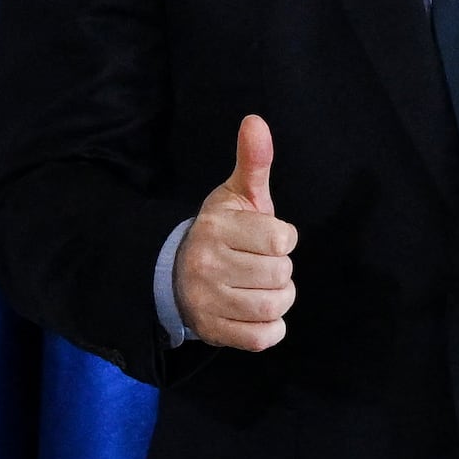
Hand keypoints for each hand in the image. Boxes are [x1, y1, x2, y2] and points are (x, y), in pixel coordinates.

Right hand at [175, 114, 297, 350]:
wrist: (175, 274)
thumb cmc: (222, 232)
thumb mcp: (235, 195)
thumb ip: (253, 161)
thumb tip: (256, 121)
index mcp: (216, 228)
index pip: (282, 239)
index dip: (282, 239)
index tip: (263, 238)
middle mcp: (206, 264)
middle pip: (281, 274)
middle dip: (279, 269)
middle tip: (258, 264)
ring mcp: (207, 301)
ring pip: (275, 306)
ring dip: (278, 298)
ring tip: (258, 286)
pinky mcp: (213, 332)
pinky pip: (266, 337)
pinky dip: (270, 328)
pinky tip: (253, 311)